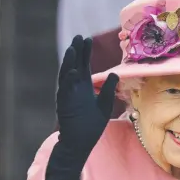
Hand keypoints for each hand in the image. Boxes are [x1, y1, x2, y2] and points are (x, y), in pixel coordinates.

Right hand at [57, 35, 118, 157]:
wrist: (81, 143)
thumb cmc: (91, 126)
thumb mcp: (104, 105)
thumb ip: (108, 90)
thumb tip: (115, 73)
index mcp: (83, 87)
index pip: (83, 65)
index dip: (85, 53)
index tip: (88, 39)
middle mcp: (74, 89)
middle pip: (74, 66)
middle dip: (77, 52)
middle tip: (79, 37)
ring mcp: (68, 96)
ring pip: (67, 75)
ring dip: (69, 62)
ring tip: (73, 48)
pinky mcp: (64, 105)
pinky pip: (65, 91)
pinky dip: (69, 81)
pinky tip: (74, 71)